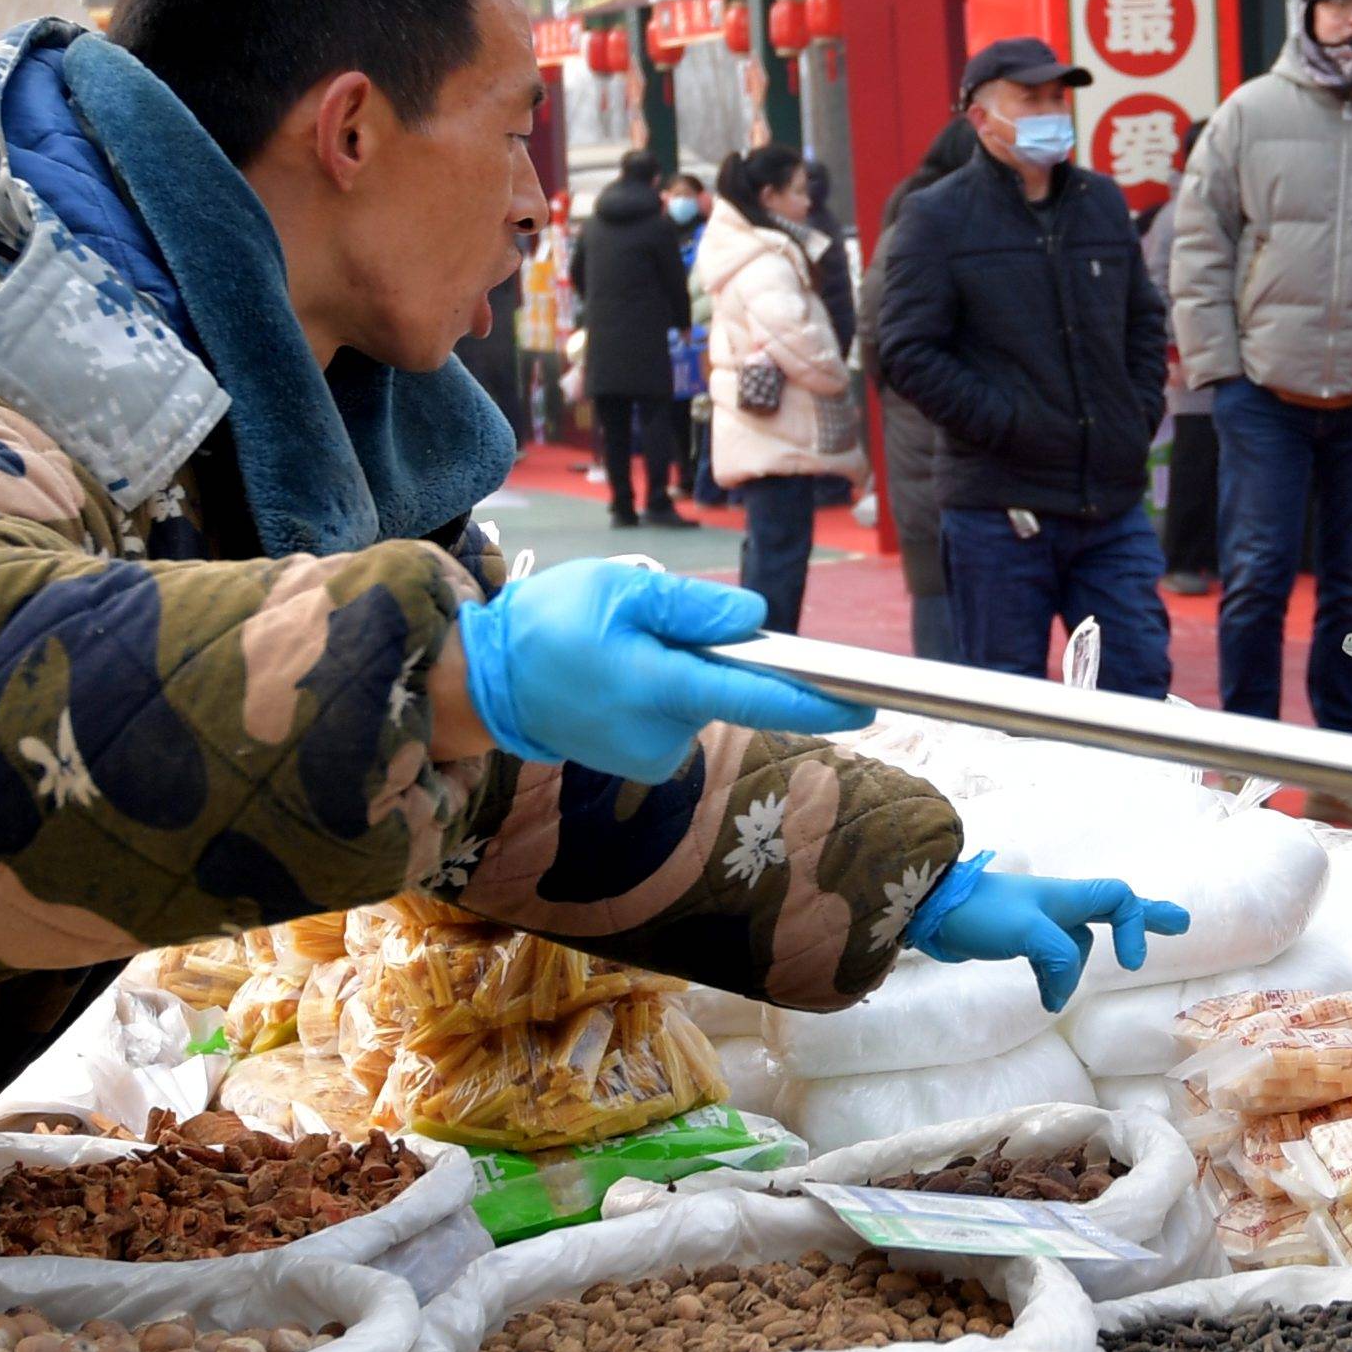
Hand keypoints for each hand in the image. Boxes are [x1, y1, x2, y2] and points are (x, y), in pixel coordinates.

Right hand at [451, 561, 871, 783]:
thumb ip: (693, 607)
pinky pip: (681, 716)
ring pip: (704, 702)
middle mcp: (661, 733)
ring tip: (622, 649)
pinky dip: (668, 693)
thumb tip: (758, 621)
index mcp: (658, 686)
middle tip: (652, 625)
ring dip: (685, 672)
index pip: (756, 697)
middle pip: (729, 691)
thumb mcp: (620, 589)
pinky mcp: (643, 762)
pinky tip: (620, 679)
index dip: (816, 702)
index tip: (866, 704)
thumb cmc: (549, 623)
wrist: (485, 683)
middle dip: (714, 657)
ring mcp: (651, 756)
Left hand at [910, 854, 1190, 1008]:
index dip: (1137, 926)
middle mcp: (1061, 907)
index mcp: (1068, 898)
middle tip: (1182, 925)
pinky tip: (1047, 997)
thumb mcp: (1028, 933)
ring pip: (1080, 945)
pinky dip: (1055, 979)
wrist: (932, 911)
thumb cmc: (982, 913)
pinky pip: (1055, 958)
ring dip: (1074, 973)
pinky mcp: (1023, 940)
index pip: (1119, 900)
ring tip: (1054, 997)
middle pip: (1115, 910)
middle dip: (1146, 920)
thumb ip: (1059, 957)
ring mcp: (1043, 922)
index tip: (1132, 964)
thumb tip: (1064, 991)